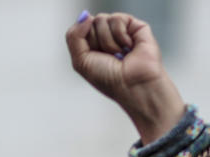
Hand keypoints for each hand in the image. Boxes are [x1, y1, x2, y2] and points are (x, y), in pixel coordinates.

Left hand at [65, 12, 183, 139]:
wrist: (133, 87)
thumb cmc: (110, 81)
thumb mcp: (81, 61)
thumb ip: (73, 36)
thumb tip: (85, 15)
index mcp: (94, 45)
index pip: (80, 28)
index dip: (85, 43)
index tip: (97, 59)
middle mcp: (108, 37)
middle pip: (90, 23)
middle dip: (97, 42)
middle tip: (110, 58)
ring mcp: (122, 31)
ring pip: (102, 19)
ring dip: (109, 42)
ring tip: (121, 55)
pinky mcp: (136, 27)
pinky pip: (117, 18)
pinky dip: (120, 36)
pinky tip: (129, 48)